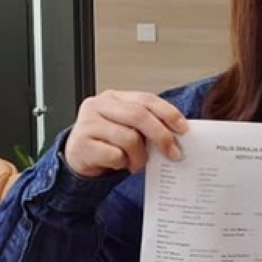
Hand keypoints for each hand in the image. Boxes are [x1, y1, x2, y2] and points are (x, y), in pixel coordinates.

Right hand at [63, 90, 188, 177]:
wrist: (78, 158)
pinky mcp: (81, 144)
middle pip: (139, 116)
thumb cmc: (107, 142)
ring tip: (137, 163)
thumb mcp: (127, 128)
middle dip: (161, 136)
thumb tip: (178, 135)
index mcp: (114, 97)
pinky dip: (122, 163)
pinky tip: (118, 164)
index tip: (183, 129)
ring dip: (140, 156)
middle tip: (174, 153)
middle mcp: (99, 105)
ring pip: (129, 138)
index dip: (168, 113)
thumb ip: (147, 125)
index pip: (146, 99)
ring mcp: (87, 124)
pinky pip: (115, 155)